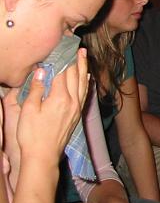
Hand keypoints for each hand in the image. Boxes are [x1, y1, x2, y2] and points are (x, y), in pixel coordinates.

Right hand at [16, 50, 89, 168]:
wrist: (43, 156)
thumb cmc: (32, 135)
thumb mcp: (29, 110)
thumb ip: (37, 89)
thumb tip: (43, 71)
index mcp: (60, 98)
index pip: (64, 72)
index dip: (63, 58)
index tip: (63, 47)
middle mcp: (72, 101)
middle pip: (77, 75)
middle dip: (77, 60)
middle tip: (77, 46)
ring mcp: (77, 108)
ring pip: (83, 83)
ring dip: (84, 68)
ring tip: (84, 56)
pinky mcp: (77, 115)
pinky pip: (84, 94)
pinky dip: (86, 83)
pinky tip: (87, 78)